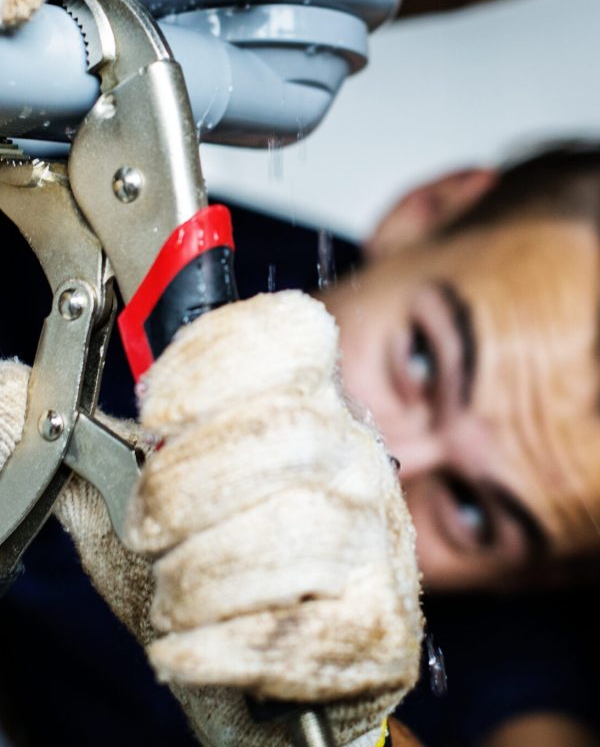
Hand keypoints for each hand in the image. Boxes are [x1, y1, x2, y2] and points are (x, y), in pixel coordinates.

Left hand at [0, 291, 422, 745]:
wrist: (281, 667)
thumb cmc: (219, 560)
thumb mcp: (151, 491)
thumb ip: (90, 444)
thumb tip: (8, 392)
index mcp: (304, 402)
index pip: (291, 332)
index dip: (218, 356)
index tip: (154, 405)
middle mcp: (352, 457)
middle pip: (281, 437)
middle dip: (182, 488)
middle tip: (147, 526)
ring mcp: (375, 539)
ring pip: (292, 532)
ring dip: (197, 576)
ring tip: (172, 594)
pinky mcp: (378, 626)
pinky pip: (295, 630)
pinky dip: (215, 646)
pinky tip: (187, 646)